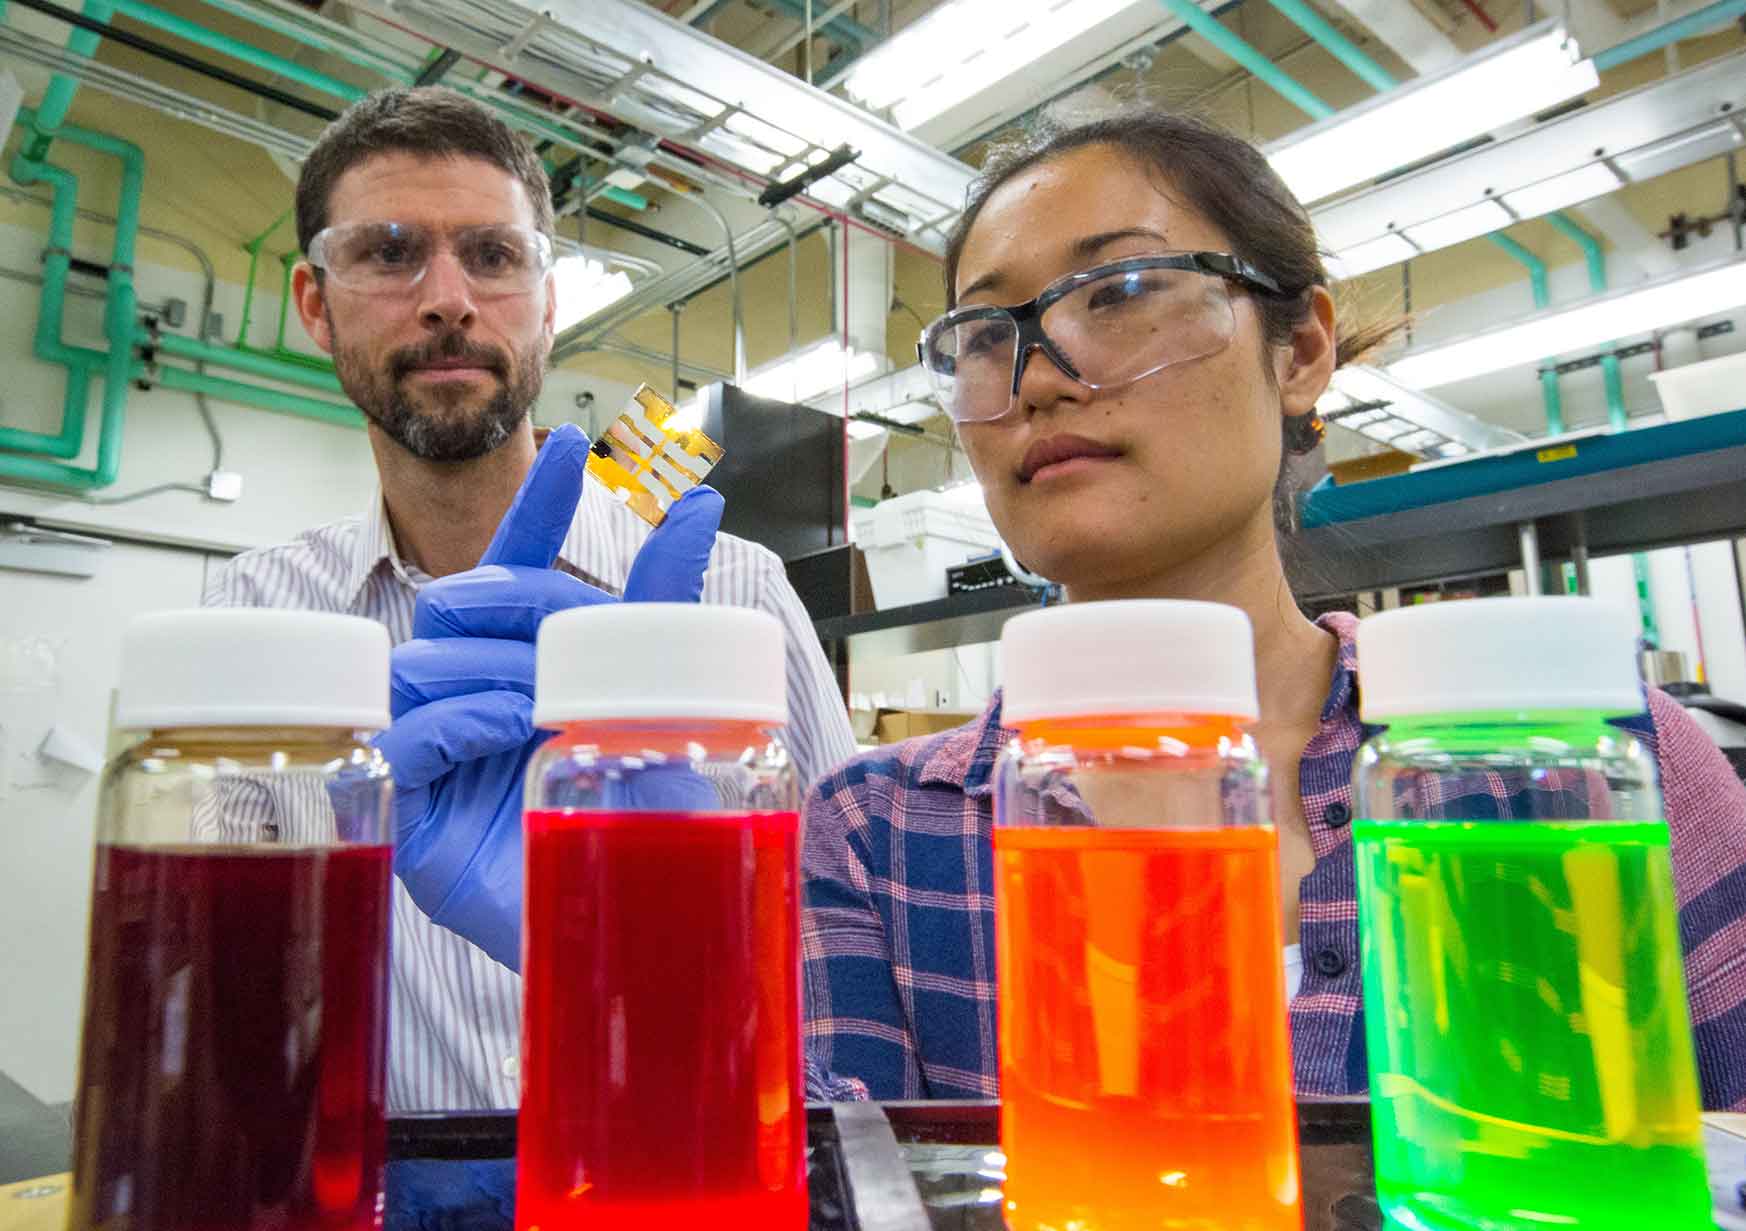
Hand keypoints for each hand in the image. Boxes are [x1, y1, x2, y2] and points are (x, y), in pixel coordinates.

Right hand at [374, 424, 723, 968]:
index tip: (574, 439)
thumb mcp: (659, 694)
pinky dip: (462, 719)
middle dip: (514, 602)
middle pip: (460, 602)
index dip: (540, 505)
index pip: (515, 565)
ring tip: (547, 700)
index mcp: (526, 663)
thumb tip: (699, 504)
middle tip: (566, 633)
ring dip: (495, 668)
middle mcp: (472, 698)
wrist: (644, 916)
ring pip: (426, 662)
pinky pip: (411, 734)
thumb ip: (663, 601)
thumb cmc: (646, 810)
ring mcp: (436, 753)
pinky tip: (514, 726)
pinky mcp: (409, 812)